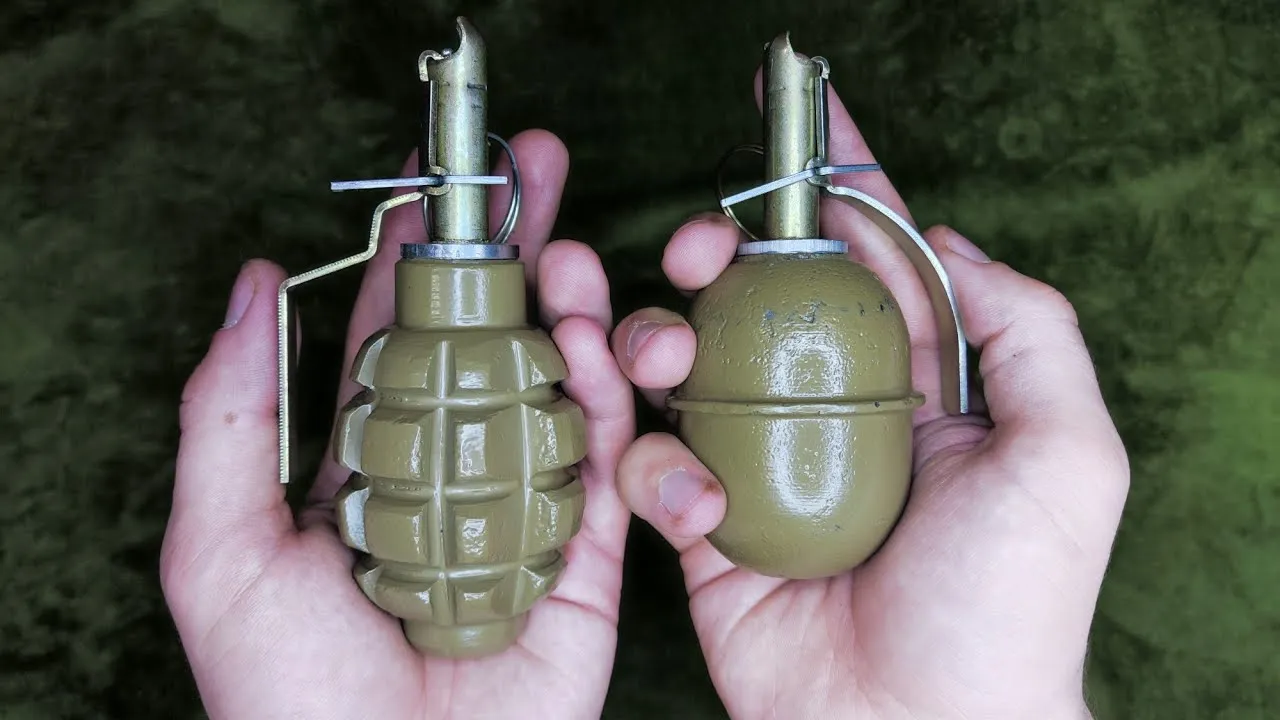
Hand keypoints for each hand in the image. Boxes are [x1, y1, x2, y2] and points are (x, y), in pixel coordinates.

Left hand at [161, 130, 633, 719]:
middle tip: (544, 166)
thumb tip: (258, 282)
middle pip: (497, 338)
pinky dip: (609, 397)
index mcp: (372, 463)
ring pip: (562, 388)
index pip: (405, 334)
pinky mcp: (593, 562)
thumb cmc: (286, 696)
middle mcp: (456, 474)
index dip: (425, 251)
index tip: (445, 178)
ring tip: (567, 253)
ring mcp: (529, 512)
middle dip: (521, 250)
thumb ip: (227, 415)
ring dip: (568, 309)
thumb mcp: (220, 549)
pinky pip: (611, 466)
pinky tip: (590, 341)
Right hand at [611, 81, 1128, 718]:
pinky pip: (649, 465)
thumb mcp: (1068, 456)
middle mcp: (828, 411)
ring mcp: (760, 466)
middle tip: (705, 252)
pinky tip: (701, 508)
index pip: (867, 260)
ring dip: (658, 337)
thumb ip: (1027, 328)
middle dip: (721, 252)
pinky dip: (656, 469)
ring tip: (669, 354)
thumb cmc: (1007, 606)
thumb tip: (942, 242)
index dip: (831, 186)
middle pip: (754, 297)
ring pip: (682, 363)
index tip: (795, 119)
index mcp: (912, 385)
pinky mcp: (702, 527)